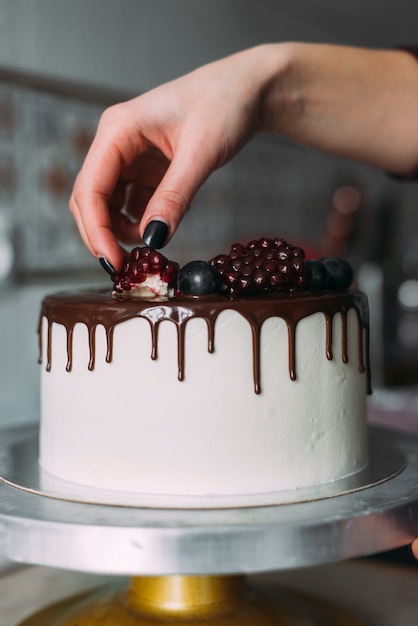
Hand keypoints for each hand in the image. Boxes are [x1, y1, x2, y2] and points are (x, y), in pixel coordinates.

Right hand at [69, 46, 274, 269]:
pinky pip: (134, 203)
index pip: (91, 188)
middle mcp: (116, 143)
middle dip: (103, 235)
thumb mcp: (200, 154)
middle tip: (126, 267)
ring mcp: (130, 156)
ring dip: (124, 230)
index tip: (114, 263)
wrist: (248, 91)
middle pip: (91, 199)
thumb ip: (174, 198)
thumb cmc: (224, 105)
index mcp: (118, 130)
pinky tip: (169, 218)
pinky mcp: (146, 168)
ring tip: (154, 241)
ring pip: (109, 205)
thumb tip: (153, 240)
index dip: (96, 230)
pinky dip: (145, 220)